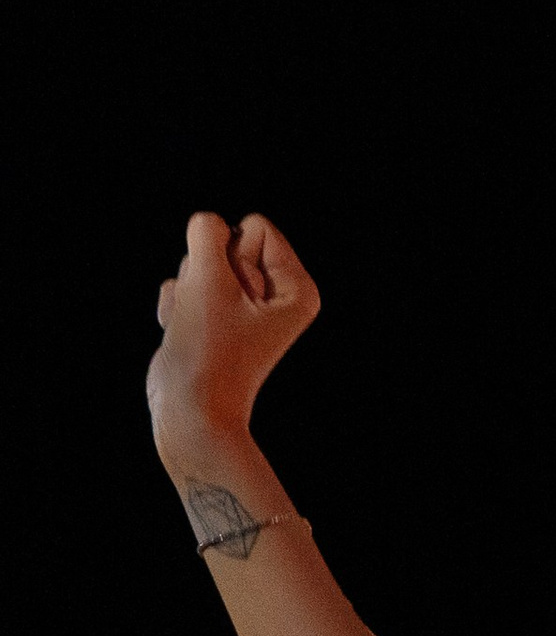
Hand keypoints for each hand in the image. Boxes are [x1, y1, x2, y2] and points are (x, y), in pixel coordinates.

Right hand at [148, 210, 318, 472]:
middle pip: (227, 242)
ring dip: (189, 291)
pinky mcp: (213, 317)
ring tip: (199, 327)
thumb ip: (207, 233)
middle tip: (215, 318)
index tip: (234, 301)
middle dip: (209, 274)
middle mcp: (277, 297)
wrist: (190, 411)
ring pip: (200, 262)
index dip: (233, 257)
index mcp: (297, 289)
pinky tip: (184, 334)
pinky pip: (184, 284)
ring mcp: (242, 308)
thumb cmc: (208, 350)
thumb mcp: (209, 278)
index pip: (254, 226)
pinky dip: (177, 307)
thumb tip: (206, 224)